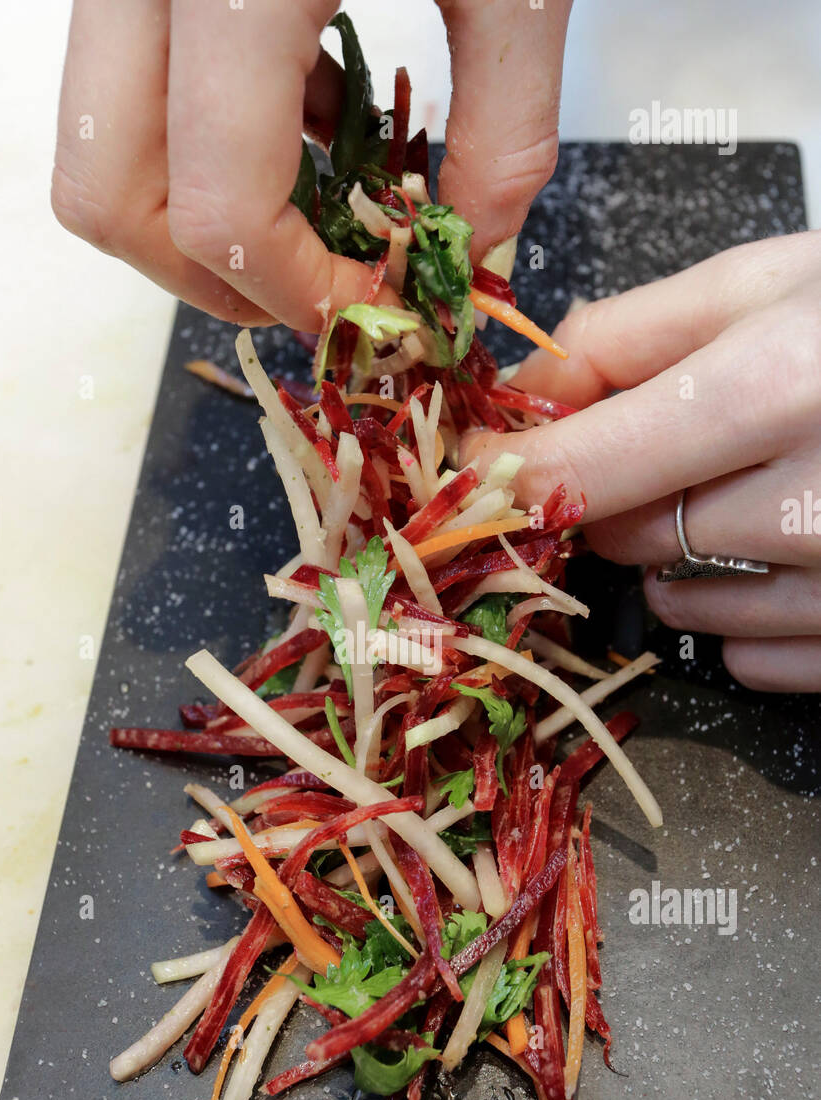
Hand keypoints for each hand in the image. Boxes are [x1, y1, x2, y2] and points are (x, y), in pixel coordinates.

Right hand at [52, 0, 571, 330]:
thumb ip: (506, 128)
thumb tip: (476, 253)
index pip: (219, 204)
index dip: (295, 290)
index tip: (370, 306)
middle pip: (107, 192)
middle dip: (212, 274)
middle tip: (313, 282)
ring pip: (97, 147)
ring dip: (201, 213)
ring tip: (320, 192)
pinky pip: (127, 83)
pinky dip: (206, 135)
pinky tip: (304, 110)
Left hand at [462, 232, 820, 691]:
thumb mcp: (772, 282)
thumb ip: (633, 331)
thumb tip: (526, 390)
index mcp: (777, 387)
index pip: (586, 467)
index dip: (511, 478)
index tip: (471, 479)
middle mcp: (815, 500)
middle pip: (625, 538)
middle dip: (611, 501)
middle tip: (657, 453)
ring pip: (681, 606)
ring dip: (676, 560)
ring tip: (746, 492)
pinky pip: (753, 659)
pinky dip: (743, 619)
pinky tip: (790, 553)